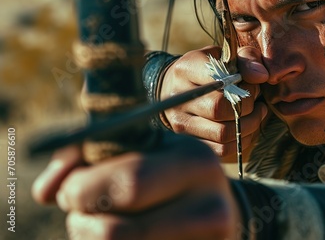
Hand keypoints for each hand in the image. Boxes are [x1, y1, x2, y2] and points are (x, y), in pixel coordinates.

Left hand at [32, 134, 239, 239]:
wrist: (219, 211)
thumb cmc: (166, 177)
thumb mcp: (140, 152)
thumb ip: (86, 155)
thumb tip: (46, 192)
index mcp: (195, 161)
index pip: (128, 183)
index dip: (82, 190)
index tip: (71, 190)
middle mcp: (210, 205)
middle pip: (117, 233)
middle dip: (81, 225)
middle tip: (78, 215)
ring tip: (95, 228)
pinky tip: (118, 239)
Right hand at [161, 46, 268, 157]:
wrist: (178, 88)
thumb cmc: (210, 70)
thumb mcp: (227, 56)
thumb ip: (247, 60)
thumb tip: (262, 76)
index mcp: (187, 69)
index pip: (218, 81)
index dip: (244, 86)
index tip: (253, 85)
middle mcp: (178, 97)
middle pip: (219, 110)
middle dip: (247, 107)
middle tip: (256, 101)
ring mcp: (180, 122)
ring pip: (222, 133)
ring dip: (248, 126)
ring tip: (255, 114)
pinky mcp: (189, 141)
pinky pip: (221, 150)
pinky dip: (240, 141)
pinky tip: (245, 129)